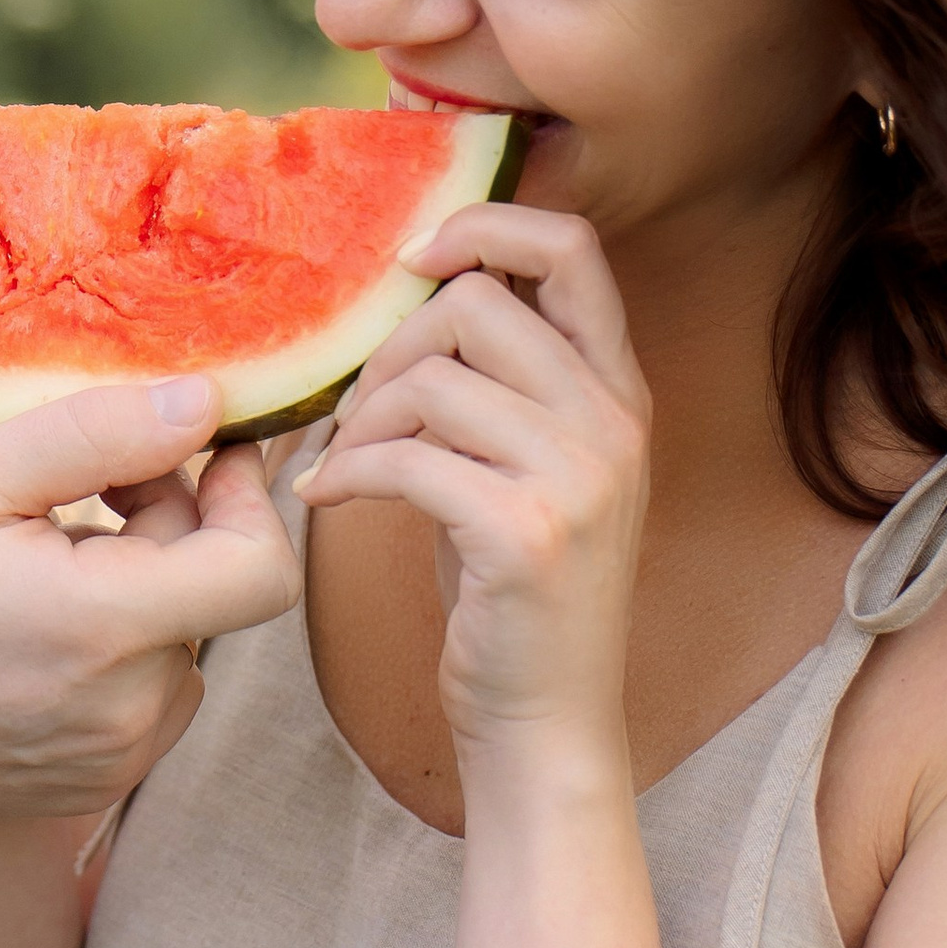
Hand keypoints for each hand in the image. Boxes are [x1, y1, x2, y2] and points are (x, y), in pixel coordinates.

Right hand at [0, 352, 299, 824]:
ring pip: (178, 641)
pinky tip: (33, 618)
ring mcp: (114, 760)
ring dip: (137, 584)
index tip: (203, 447)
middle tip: (86, 475)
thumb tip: (207, 403)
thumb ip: (97, 432)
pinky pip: (143, 695)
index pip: (262, 566)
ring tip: (43, 548)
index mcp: (107, 629)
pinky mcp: (92, 785)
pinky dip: (110, 646)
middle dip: (168, 521)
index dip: (247, 496)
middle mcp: (130, 712)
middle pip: (212, 593)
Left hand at [294, 204, 649, 770]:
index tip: (413, 261)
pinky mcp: (527, 533)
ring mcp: (580, 477)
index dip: (485, 225)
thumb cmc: (513, 595)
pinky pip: (408, 459)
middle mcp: (614, 422)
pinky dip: (349, 474)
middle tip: (355, 410)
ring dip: (363, 417)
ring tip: (342, 464)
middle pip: (477, 304)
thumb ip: (500, 384)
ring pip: (435, 379)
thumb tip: (417, 294)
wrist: (547, 722)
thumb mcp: (527, 469)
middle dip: (390, 349)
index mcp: (618, 392)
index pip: (573, 246)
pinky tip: (328, 500)